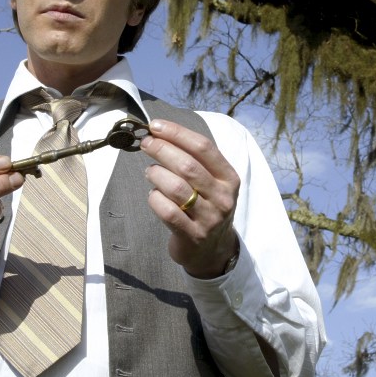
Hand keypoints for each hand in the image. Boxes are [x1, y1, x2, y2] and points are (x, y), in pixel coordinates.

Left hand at [140, 119, 239, 278]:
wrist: (213, 250)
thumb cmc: (207, 207)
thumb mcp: (212, 183)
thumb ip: (194, 160)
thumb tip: (160, 133)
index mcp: (229, 178)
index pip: (204, 147)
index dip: (177, 133)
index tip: (156, 126)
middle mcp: (223, 197)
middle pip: (188, 166)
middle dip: (162, 150)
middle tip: (146, 144)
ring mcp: (209, 218)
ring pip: (176, 187)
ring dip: (156, 174)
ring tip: (149, 172)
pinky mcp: (193, 236)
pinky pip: (168, 211)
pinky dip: (155, 198)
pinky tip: (153, 195)